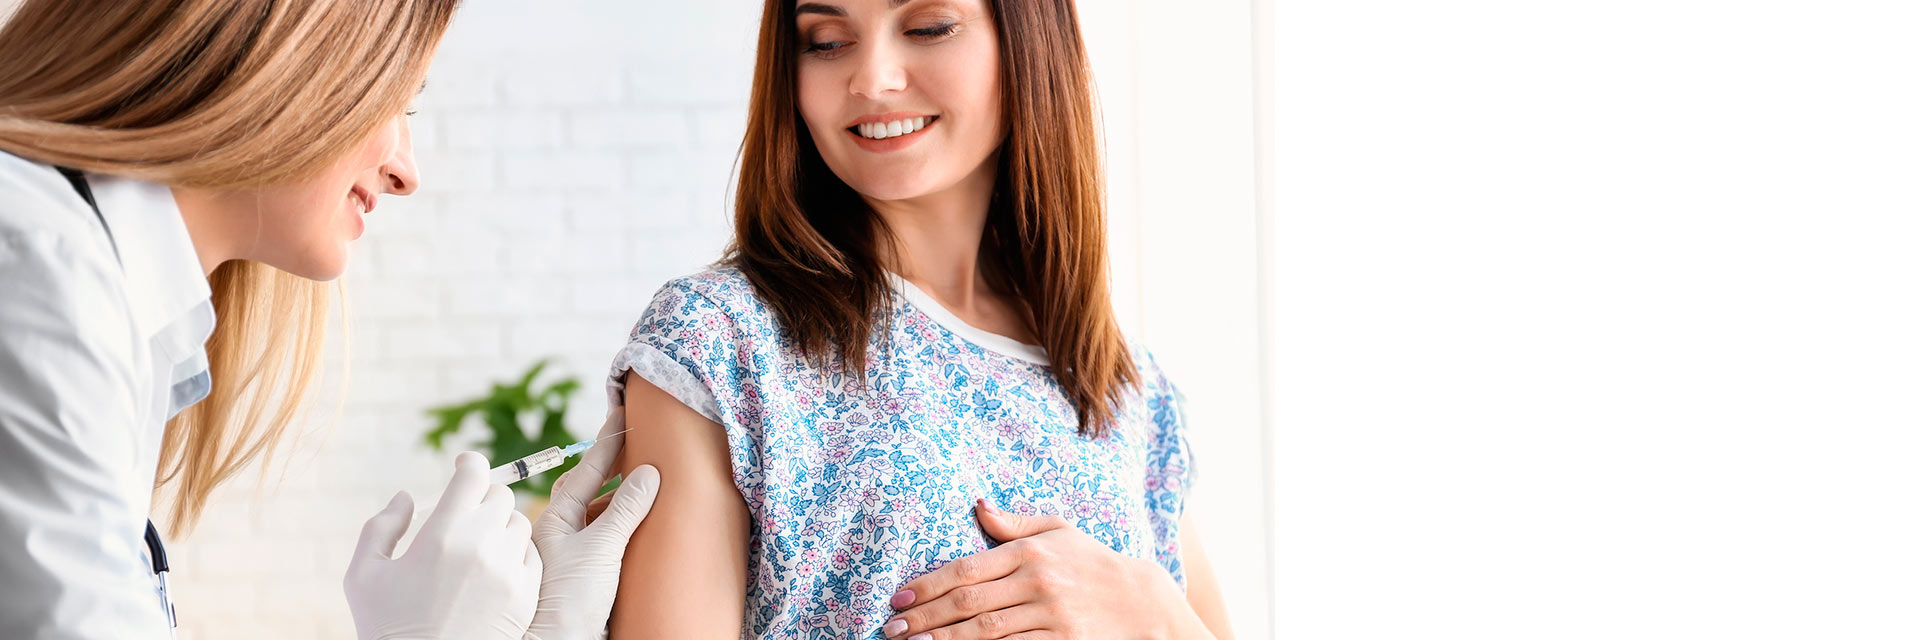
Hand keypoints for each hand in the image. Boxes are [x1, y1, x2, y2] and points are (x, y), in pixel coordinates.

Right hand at [345, 452, 540, 639]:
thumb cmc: (387, 628)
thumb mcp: (363, 575)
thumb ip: (381, 527)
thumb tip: (406, 496)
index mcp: (442, 535)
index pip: (474, 475)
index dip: (469, 464)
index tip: (464, 466)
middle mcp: (482, 546)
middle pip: (500, 496)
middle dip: (481, 499)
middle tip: (464, 516)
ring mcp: (509, 571)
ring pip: (519, 523)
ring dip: (501, 526)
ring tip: (476, 547)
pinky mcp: (527, 594)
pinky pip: (531, 555)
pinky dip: (515, 555)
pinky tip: (492, 570)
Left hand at [525, 409, 662, 639]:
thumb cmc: (569, 600)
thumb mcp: (600, 548)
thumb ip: (625, 509)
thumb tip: (647, 472)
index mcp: (556, 519)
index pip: (586, 470)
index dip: (606, 441)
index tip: (622, 411)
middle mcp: (562, 534)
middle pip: (590, 489)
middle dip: (613, 465)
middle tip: (638, 440)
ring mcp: (576, 555)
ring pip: (601, 515)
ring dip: (624, 497)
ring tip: (650, 478)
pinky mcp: (590, 577)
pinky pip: (611, 540)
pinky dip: (629, 525)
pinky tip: (646, 524)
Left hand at [883, 500, 1209, 639]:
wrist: (1142, 602)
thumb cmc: (1092, 563)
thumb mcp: (1059, 531)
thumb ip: (1015, 523)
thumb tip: (978, 506)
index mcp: (1029, 552)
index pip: (966, 569)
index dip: (928, 585)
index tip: (900, 598)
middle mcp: (1037, 582)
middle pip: (967, 603)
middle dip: (925, 618)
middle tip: (892, 629)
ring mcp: (1050, 615)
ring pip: (984, 631)